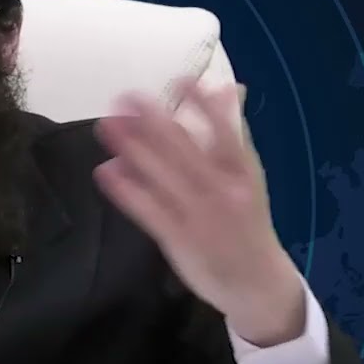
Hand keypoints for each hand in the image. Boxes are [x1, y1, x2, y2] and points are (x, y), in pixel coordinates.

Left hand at [92, 80, 304, 346]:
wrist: (257, 283)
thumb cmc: (248, 221)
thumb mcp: (248, 174)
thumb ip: (235, 132)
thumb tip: (230, 87)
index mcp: (242, 170)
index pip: (224, 129)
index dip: (200, 103)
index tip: (178, 79)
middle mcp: (221, 188)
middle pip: (184, 148)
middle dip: (152, 120)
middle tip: (124, 96)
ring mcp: (199, 213)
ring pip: (162, 174)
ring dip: (131, 147)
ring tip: (107, 125)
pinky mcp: (178, 237)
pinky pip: (148, 209)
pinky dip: (126, 189)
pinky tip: (107, 171)